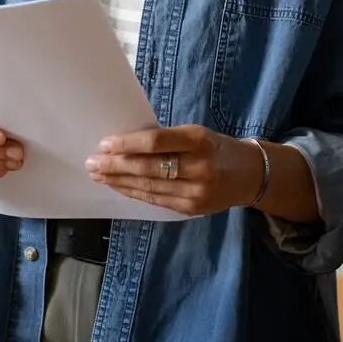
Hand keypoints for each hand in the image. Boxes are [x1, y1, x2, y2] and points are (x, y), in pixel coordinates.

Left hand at [85, 124, 262, 216]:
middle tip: (92, 162)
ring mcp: (196, 193)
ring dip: (119, 181)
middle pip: (149, 168)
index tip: (104, 144)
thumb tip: (125, 144)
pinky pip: (155, 200)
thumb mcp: (197, 134)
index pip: (156, 142)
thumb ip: (167, 139)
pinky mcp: (191, 209)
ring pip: (148, 187)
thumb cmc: (216, 147)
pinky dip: (133, 192)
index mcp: (199, 140)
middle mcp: (199, 167)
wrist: (250, 175)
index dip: (128, 144)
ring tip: (98, 175)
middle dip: (116, 166)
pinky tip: (118, 187)